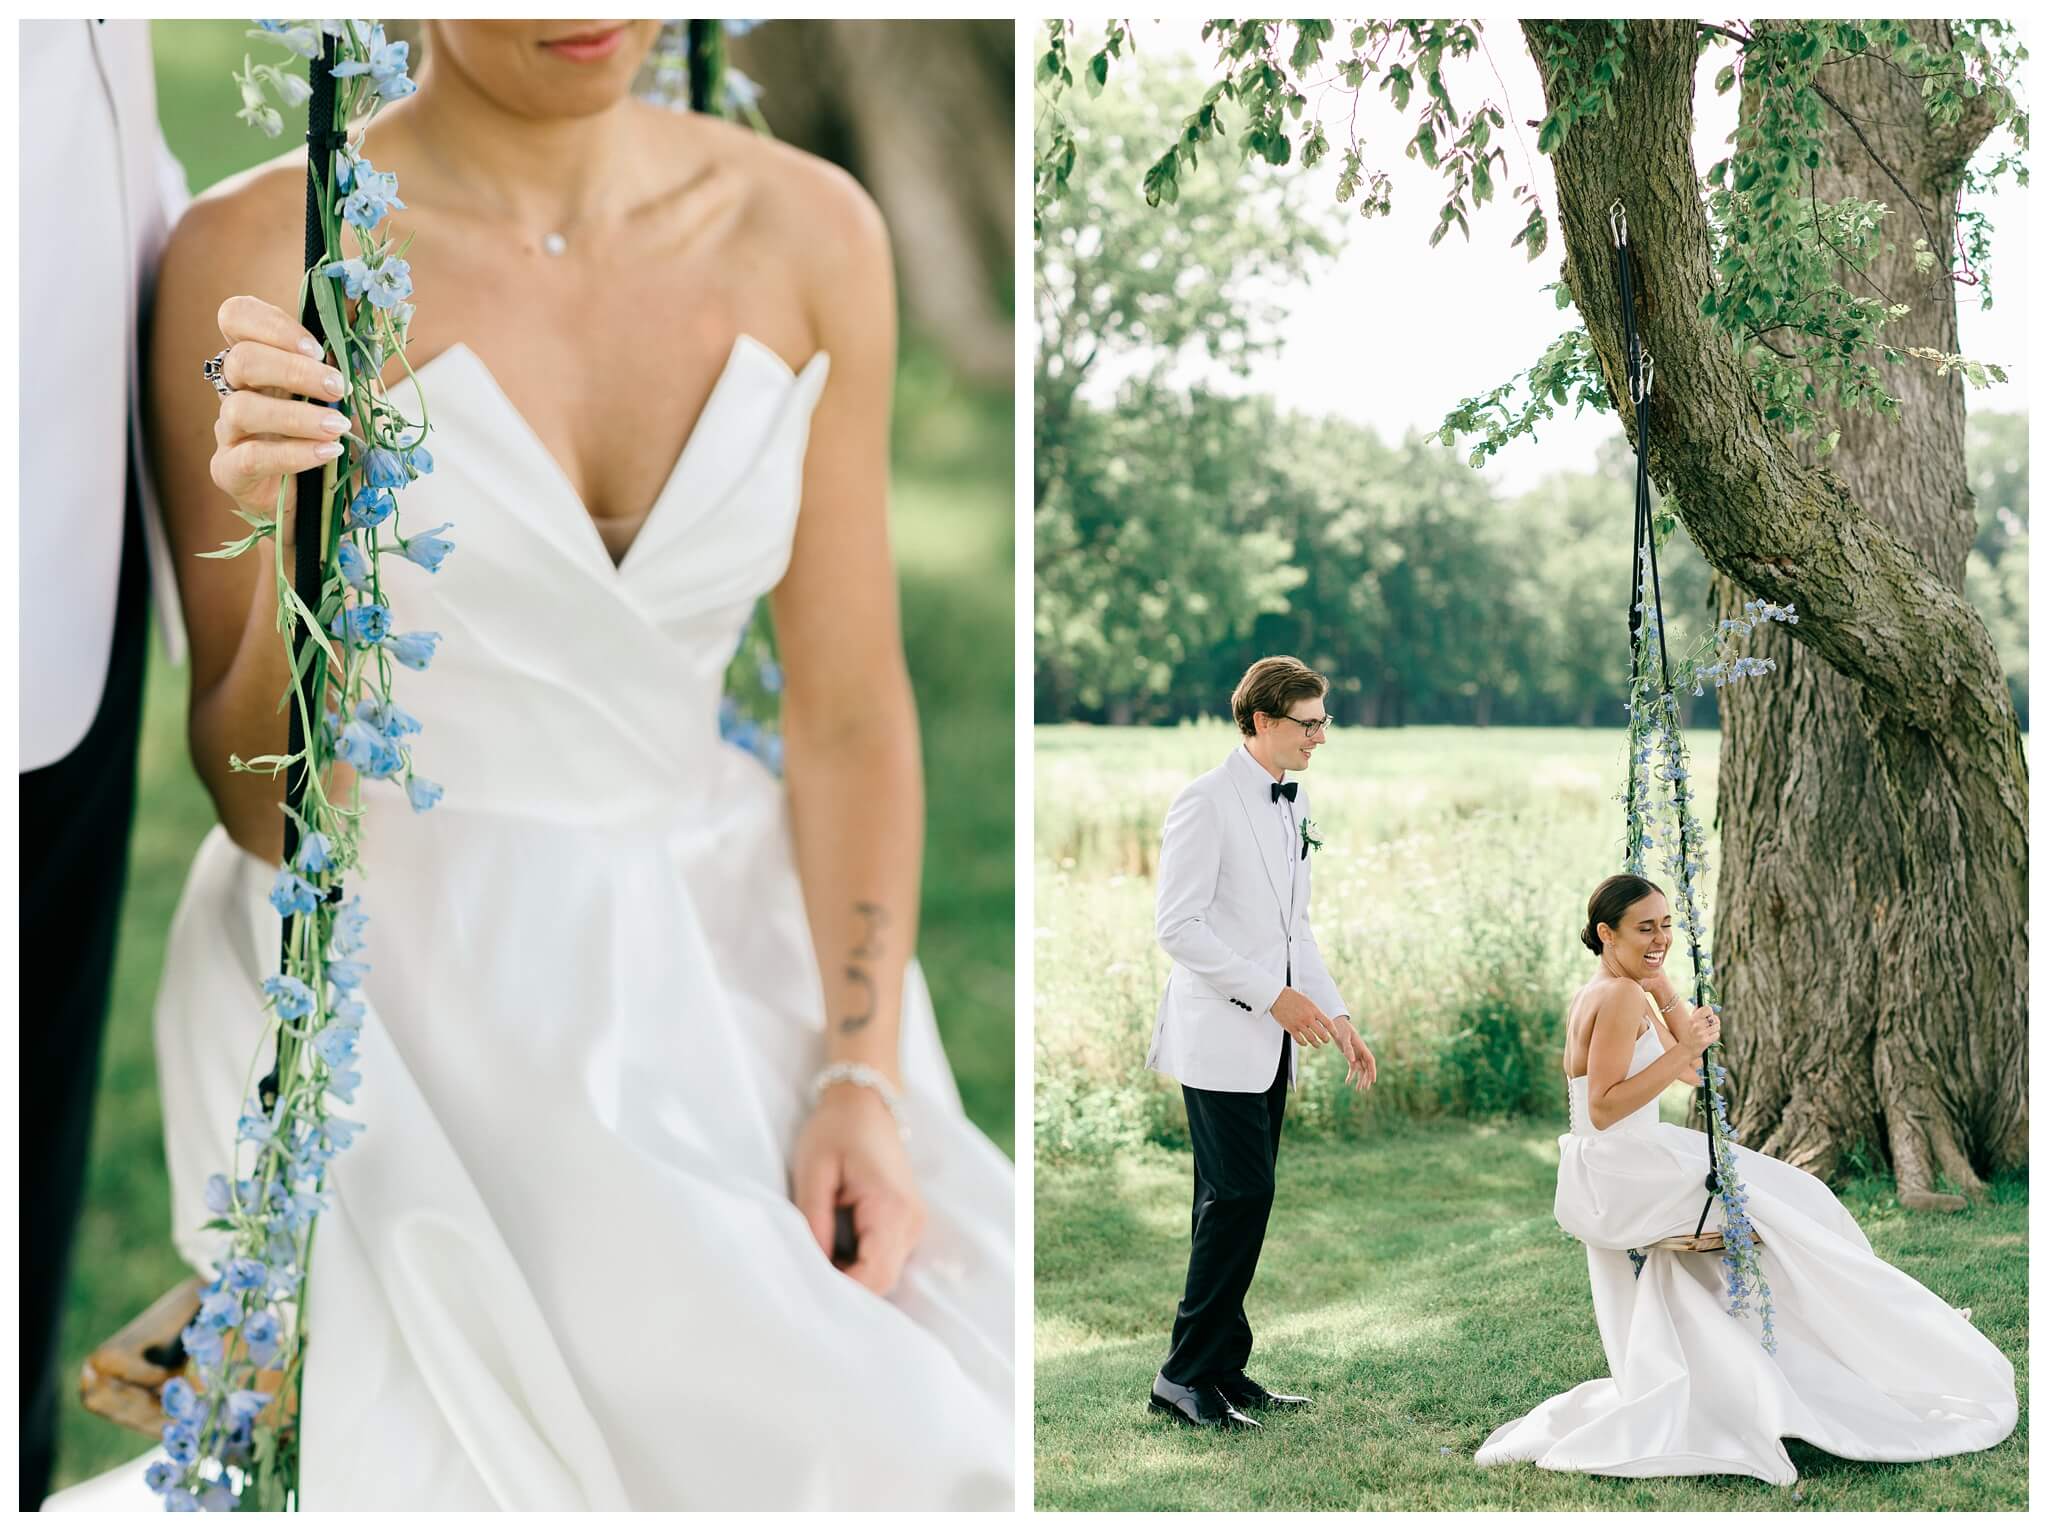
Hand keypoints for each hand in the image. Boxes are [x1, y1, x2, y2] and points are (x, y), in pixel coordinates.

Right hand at [209, 296, 353, 529]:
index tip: (316, 346)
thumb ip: (355, 354)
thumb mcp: (355, 397)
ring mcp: (230, 432)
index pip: (237, 318)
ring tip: (338, 427)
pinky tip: (326, 453)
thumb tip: (366, 300)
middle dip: (293, 369)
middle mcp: (238, 391)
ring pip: (241, 408)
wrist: (329, 511)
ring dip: (296, 415)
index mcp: (263, 364)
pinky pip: (249, 456)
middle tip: (338, 387)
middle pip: (241, 359)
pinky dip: (292, 453)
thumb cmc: (337, 446)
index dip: (270, 323)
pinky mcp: (230, 472)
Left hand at [790, 1081, 924, 1296]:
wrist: (866, 1102)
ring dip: (852, 1277)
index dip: (842, 1291)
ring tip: (818, 1259)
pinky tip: (834, 1250)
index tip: (807, 1287)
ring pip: (884, 1275)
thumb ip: (814, 1221)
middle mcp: (911, 1222)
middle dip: (845, 1288)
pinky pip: (885, 1260)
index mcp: (891, 1208)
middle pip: (882, 1283)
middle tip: (806, 1275)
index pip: (874, 1276)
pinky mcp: (907, 1223)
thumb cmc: (836, 1130)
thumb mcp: (814, 1171)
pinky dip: (860, 1264)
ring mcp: (913, 1224)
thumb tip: (812, 1267)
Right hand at [1270, 986, 1335, 1048]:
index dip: (1334, 1031)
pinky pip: (1300, 1040)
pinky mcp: (1290, 1028)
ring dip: (1316, 1044)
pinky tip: (1305, 1043)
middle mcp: (1308, 1018)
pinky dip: (1304, 1043)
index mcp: (1314, 1010)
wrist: (1277, 996)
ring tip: (1317, 1044)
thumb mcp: (1308, 1001)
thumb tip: (1322, 1020)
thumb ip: (1315, 1011)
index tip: (1335, 1035)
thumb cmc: (1292, 997)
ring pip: (1311, 1039)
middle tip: (1326, 1041)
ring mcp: (1299, 1024)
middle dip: (1326, 1039)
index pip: (1328, 1023)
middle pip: (1322, 1034)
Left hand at [1331, 1017, 1375, 1091]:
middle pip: (1366, 1068)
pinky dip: (1351, 1075)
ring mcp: (1356, 1055)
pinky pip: (1352, 1068)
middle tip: (1364, 1088)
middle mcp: (1361, 1053)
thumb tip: (1352, 1060)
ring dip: (1360, 1079)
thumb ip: (1348, 1048)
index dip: (1373, 1071)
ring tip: (1358, 1090)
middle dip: (1366, 1078)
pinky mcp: (1350, 1057)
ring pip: (1360, 1070)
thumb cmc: (1341, 1029)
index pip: (1370, 1061)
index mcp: (1362, 1047)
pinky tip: (1347, 1083)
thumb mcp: (1344, 1038)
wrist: (1336, 1024)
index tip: (1373, 1080)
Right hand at [1680, 1002, 1720, 1054]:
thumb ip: (1697, 1012)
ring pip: (1717, 1026)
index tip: (1708, 1015)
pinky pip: (1717, 1034)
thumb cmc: (1689, 1034)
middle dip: (1714, 1021)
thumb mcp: (1690, 1022)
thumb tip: (1705, 1005)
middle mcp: (1697, 1025)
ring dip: (1715, 1029)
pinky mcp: (1706, 1041)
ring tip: (1709, 1031)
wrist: (1686, 1049)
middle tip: (1710, 1024)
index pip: (1707, 1009)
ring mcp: (1702, 1033)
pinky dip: (1715, 1035)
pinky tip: (1709, 1037)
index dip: (1710, 1012)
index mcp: (1693, 1019)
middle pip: (1715, 1018)